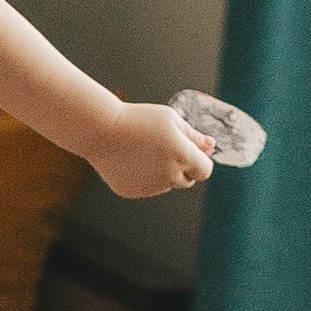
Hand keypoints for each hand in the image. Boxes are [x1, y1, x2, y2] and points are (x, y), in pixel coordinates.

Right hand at [91, 101, 213, 200]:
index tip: (191, 153)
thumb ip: (193, 135)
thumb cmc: (136, 119)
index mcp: (182, 155)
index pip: (205, 170)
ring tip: (142, 151)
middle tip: (164, 149)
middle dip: (182, 168)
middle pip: (187, 180)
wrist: (100, 130)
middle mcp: (169, 175)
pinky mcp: (133, 192)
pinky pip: (146, 188)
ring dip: (162, 174)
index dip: (200, 162)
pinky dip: (142, 178)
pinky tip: (130, 160)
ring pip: (166, 184)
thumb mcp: (170, 119)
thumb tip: (211, 146)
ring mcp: (150, 187)